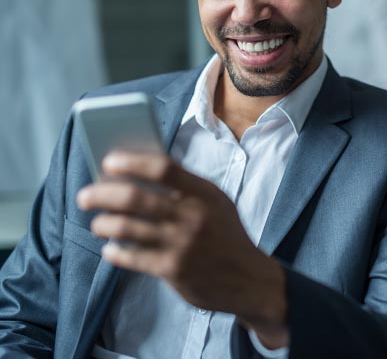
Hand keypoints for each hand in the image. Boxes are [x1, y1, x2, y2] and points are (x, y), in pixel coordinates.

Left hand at [77, 152, 288, 347]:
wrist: (248, 277)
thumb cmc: (226, 233)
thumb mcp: (216, 201)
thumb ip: (186, 187)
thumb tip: (141, 171)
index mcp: (204, 193)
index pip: (164, 168)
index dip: (133, 162)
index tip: (108, 161)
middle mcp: (192, 216)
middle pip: (137, 198)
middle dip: (103, 194)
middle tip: (85, 195)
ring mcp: (182, 244)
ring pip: (128, 228)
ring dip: (103, 223)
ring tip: (96, 223)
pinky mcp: (173, 270)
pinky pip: (132, 258)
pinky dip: (115, 251)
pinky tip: (110, 248)